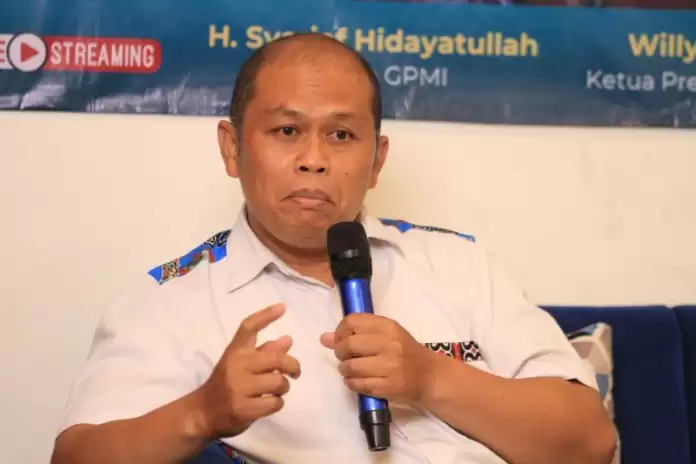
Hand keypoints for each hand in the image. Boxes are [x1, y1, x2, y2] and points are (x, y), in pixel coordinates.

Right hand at [195, 304, 300, 438]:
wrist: (203, 412)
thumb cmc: (226, 384)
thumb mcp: (240, 363)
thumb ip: (264, 352)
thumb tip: (288, 340)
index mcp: (235, 351)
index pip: (249, 327)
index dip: (266, 315)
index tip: (283, 307)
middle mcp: (236, 365)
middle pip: (276, 359)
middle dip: (293, 366)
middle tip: (295, 372)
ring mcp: (238, 388)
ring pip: (278, 382)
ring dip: (284, 387)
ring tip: (276, 390)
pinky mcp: (243, 409)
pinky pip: (275, 403)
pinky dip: (278, 403)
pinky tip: (270, 402)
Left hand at [320, 314, 435, 405]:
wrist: (429, 376)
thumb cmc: (404, 351)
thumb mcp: (386, 335)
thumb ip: (357, 333)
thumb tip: (324, 338)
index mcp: (388, 326)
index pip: (352, 321)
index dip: (340, 331)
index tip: (341, 339)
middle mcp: (390, 344)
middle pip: (348, 344)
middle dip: (340, 352)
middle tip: (345, 356)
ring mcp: (390, 367)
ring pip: (350, 367)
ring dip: (344, 369)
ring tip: (350, 369)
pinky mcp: (389, 387)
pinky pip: (358, 385)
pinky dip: (351, 383)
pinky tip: (356, 381)